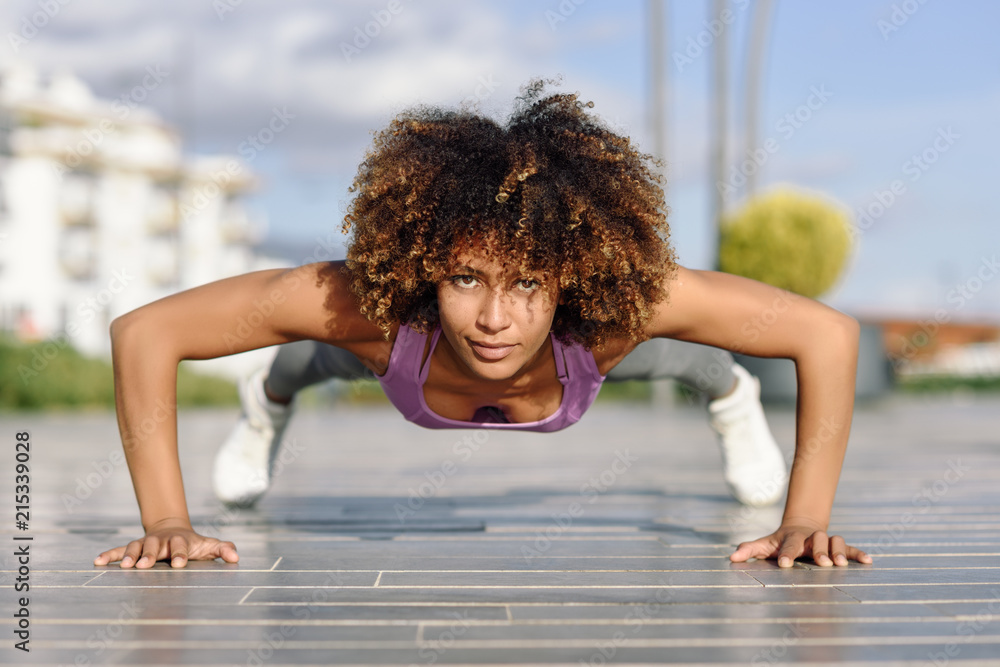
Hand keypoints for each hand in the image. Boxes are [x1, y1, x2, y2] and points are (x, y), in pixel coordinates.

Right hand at [93, 518, 238, 568]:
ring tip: (123, 567)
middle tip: (145, 566)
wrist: (174, 529)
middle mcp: (161, 541)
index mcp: (180, 541)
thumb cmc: (194, 543)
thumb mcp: (209, 545)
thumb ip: (223, 549)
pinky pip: (119, 550)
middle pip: (155, 546)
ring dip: (129, 556)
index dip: (181, 554)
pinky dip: (109, 555)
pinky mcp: (133, 548)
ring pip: (136, 547)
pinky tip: (97, 561)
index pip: (181, 547)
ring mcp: (146, 543)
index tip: (180, 564)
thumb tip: (235, 557)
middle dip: (150, 555)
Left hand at [730, 523, 871, 567]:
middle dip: (819, 551)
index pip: (787, 545)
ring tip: (842, 564)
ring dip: (839, 551)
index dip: (785, 554)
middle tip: (822, 563)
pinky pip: (850, 548)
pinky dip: (859, 553)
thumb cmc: (779, 541)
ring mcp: (825, 540)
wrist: (800, 525)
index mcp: (790, 538)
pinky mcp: (838, 546)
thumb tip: (732, 558)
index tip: (784, 565)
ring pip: (834, 541)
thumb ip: (749, 550)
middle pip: (816, 539)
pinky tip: (869, 562)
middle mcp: (810, 537)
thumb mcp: (764, 544)